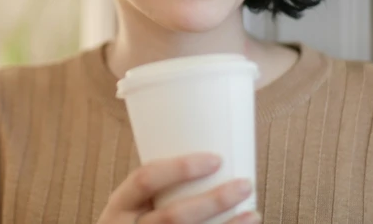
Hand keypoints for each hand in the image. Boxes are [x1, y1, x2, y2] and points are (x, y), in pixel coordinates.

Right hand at [96, 152, 260, 223]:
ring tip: (253, 213)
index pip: (145, 179)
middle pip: (173, 215)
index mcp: (119, 206)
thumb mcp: (130, 205)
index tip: (216, 158)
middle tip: (244, 185)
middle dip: (214, 201)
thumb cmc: (131, 222)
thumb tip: (208, 156)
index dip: (180, 168)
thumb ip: (156, 188)